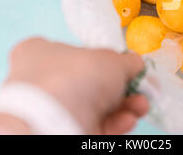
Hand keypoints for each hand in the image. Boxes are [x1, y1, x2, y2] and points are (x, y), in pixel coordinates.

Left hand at [0, 38, 148, 134]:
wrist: (54, 121)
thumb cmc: (77, 75)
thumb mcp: (111, 59)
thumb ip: (127, 61)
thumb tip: (135, 63)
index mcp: (41, 52)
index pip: (73, 51)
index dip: (104, 57)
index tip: (126, 65)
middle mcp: (43, 80)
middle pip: (91, 81)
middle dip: (122, 87)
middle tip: (141, 89)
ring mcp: (52, 110)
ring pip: (95, 106)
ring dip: (124, 106)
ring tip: (141, 106)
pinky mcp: (63, 131)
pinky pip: (93, 125)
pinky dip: (115, 123)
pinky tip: (129, 120)